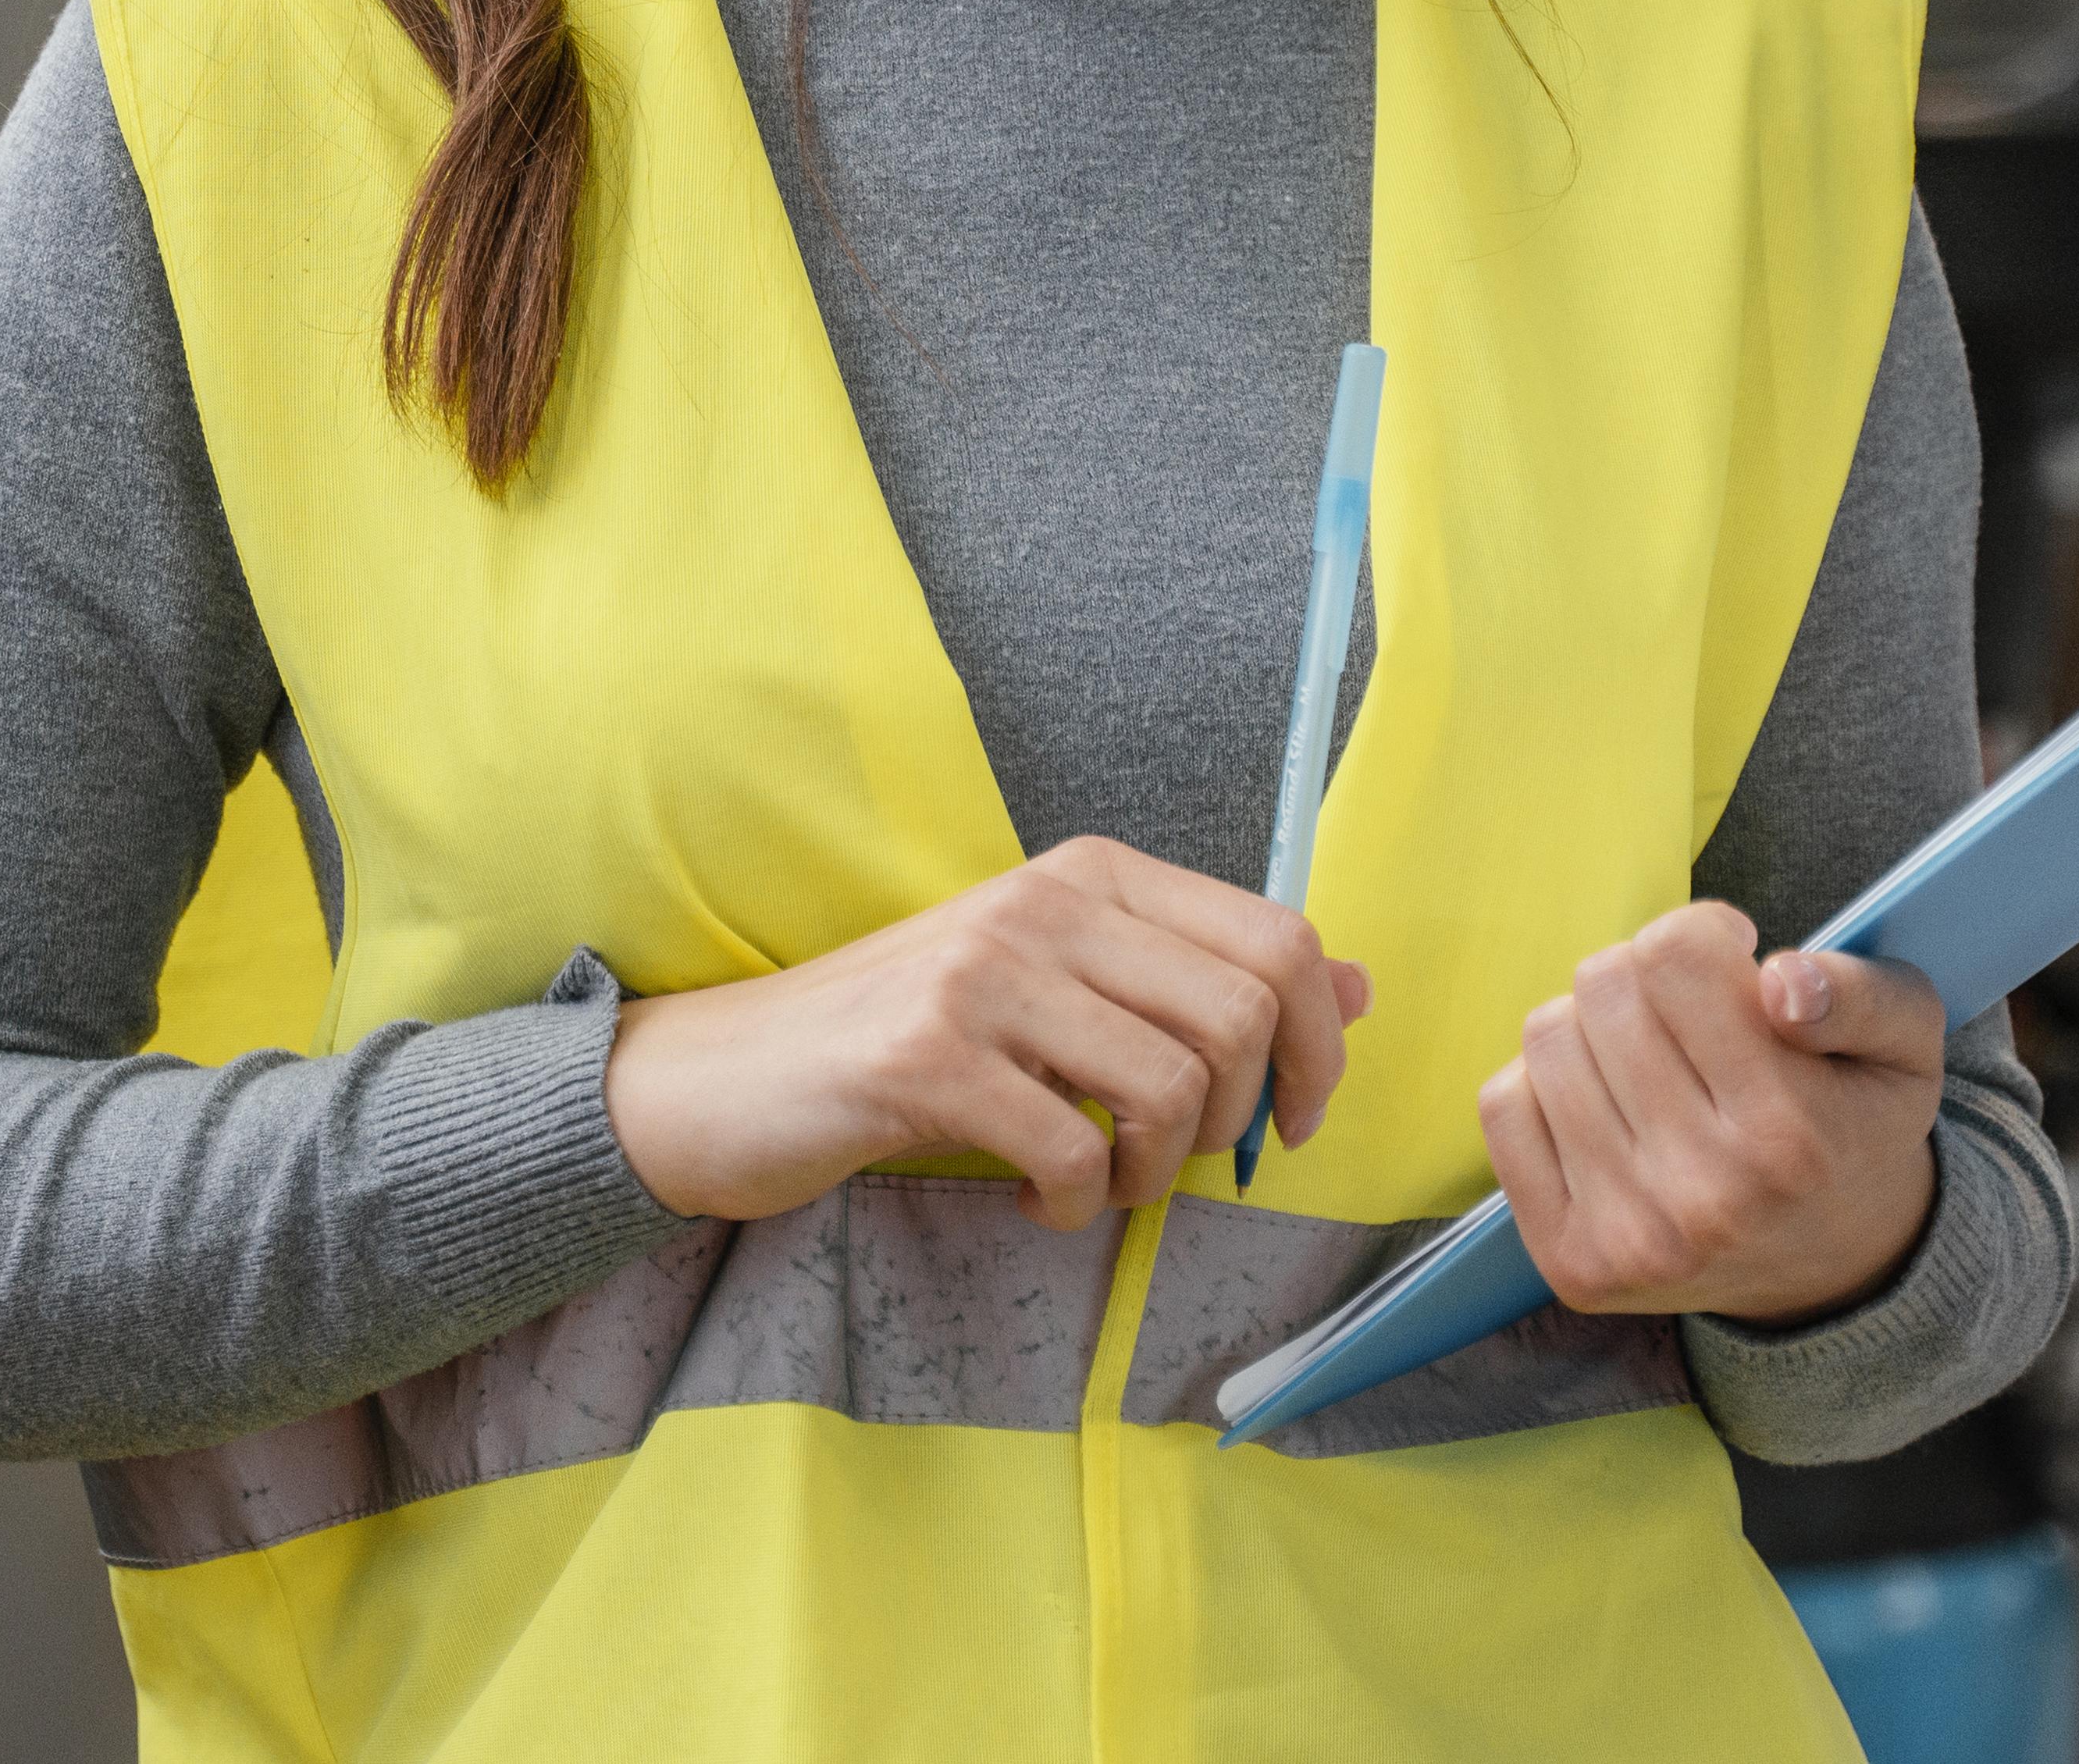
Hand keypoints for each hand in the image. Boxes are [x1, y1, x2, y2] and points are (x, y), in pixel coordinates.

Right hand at [603, 837, 1372, 1231]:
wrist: (726, 1073)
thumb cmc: (908, 1039)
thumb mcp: (1064, 989)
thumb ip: (1199, 982)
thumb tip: (1352, 988)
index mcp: (1090, 874)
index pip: (1277, 938)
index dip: (1315, 1045)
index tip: (1283, 1122)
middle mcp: (1045, 902)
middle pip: (1242, 1014)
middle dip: (1236, 1120)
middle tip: (1170, 1163)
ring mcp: (984, 974)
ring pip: (1171, 1088)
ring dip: (1154, 1172)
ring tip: (1096, 1181)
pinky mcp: (928, 1057)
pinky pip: (1073, 1151)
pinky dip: (1075, 1203)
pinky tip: (1031, 1196)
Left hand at [1478, 906, 1944, 1323]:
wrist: (1836, 1269)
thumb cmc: (1856, 1127)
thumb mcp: (1906, 1046)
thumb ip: (1861, 994)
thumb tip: (1779, 981)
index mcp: (1788, 1135)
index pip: (1674, 953)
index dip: (1703, 935)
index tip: (1734, 964)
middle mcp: (1704, 1196)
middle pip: (1603, 985)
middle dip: (1647, 978)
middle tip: (1691, 1019)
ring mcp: (1630, 1238)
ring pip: (1547, 1037)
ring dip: (1595, 1027)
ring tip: (1652, 1061)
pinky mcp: (1573, 1262)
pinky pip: (1505, 1107)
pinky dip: (1548, 1085)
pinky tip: (1608, 1106)